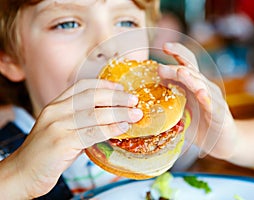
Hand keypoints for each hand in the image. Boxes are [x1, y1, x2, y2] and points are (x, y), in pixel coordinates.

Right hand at [0, 79, 141, 198]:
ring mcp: (57, 126)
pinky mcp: (61, 142)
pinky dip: (110, 129)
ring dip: (119, 113)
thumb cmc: (47, 153)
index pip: (82, 86)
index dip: (104, 85)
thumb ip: (82, 123)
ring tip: (135, 114)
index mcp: (56, 105)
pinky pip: (91, 133)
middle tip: (134, 101)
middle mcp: (56, 111)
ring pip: (94, 114)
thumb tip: (112, 119)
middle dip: (116, 97)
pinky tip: (122, 128)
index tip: (121, 88)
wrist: (22, 173)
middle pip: (92, 97)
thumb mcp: (63, 130)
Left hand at [158, 42, 236, 158]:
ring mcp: (213, 99)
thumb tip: (143, 104)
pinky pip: (213, 103)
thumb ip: (167, 105)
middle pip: (191, 70)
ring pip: (201, 84)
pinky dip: (206, 97)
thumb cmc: (200, 126)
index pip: (186, 64)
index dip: (178, 53)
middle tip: (160, 68)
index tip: (164, 46)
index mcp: (193, 86)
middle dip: (176, 65)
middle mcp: (204, 88)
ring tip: (180, 72)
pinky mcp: (220, 113)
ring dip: (190, 78)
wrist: (224, 143)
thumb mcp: (180, 114)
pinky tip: (200, 93)